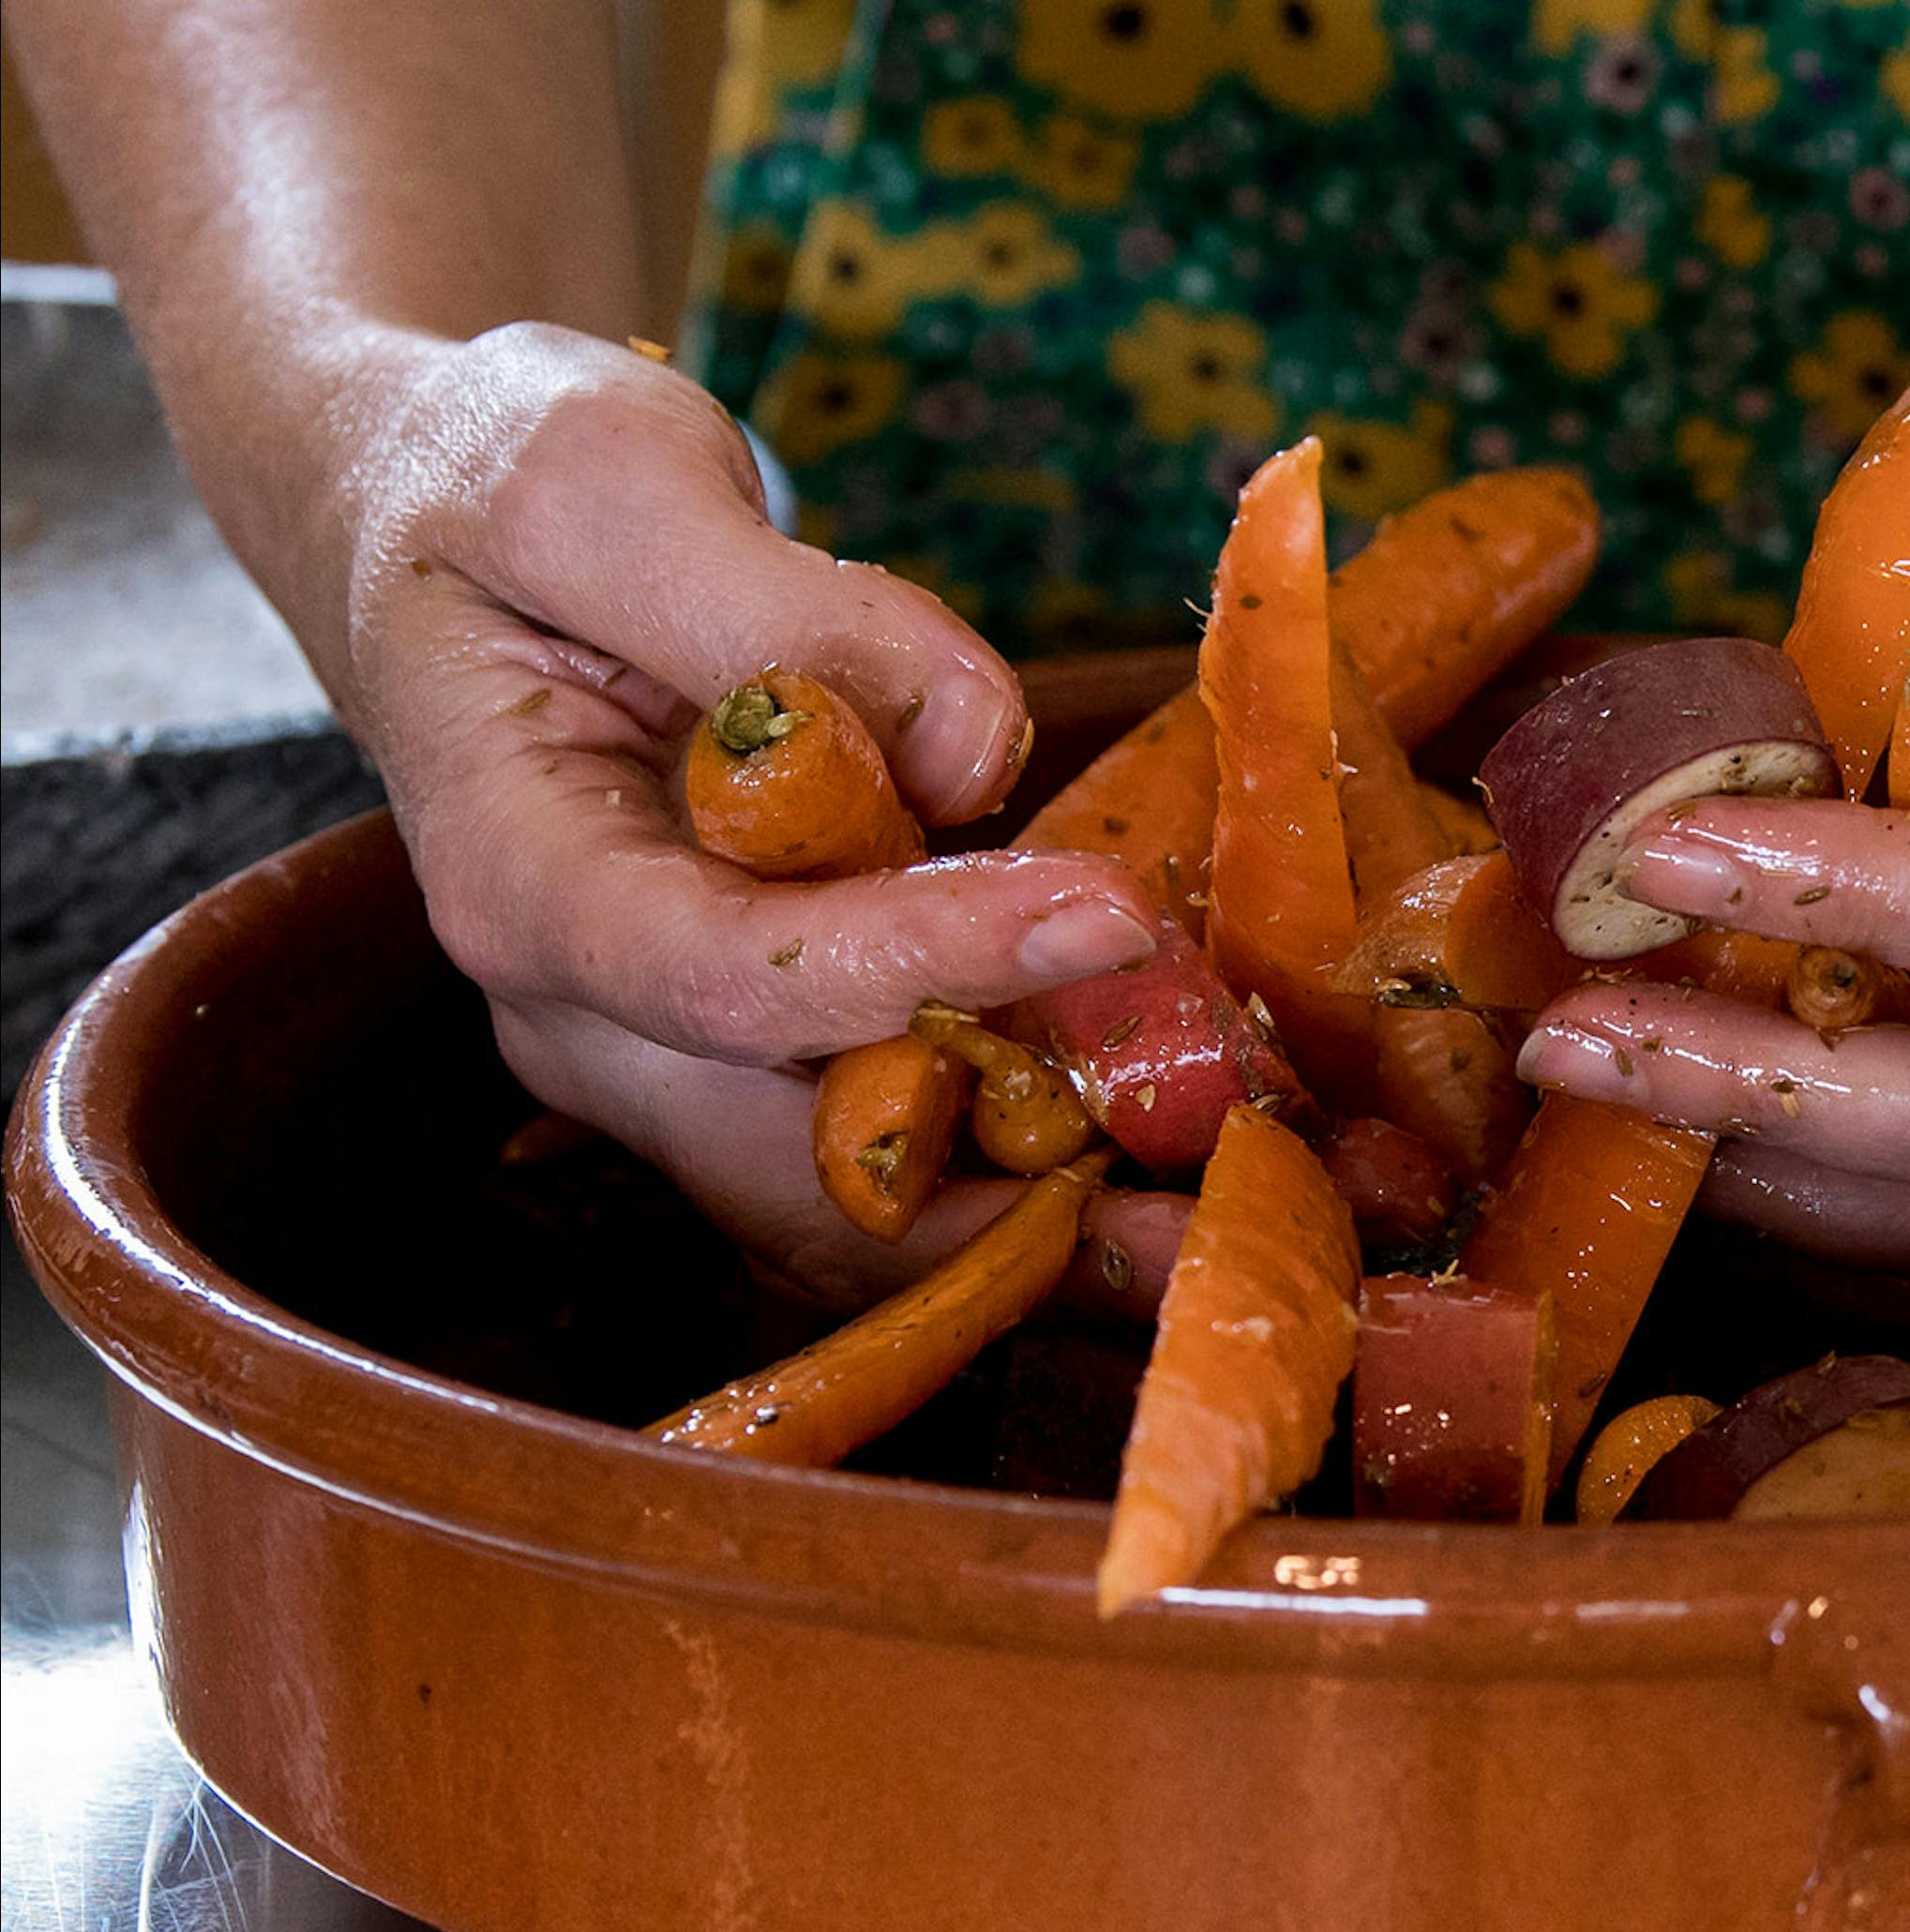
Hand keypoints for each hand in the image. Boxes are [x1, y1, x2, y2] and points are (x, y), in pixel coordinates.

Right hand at [322, 323, 1156, 1302]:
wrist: (444, 525)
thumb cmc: (499, 487)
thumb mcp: (609, 477)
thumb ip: (786, 606)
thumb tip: (969, 761)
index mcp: (527, 883)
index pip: (735, 975)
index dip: (925, 964)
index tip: (1109, 917)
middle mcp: (590, 1015)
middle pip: (801, 1169)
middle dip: (1004, 1215)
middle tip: (1204, 1217)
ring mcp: (674, 1048)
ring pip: (860, 1198)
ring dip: (1038, 1224)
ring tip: (1213, 1221)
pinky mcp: (762, 1039)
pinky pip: (894, 1144)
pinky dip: (1024, 1162)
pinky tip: (1164, 1151)